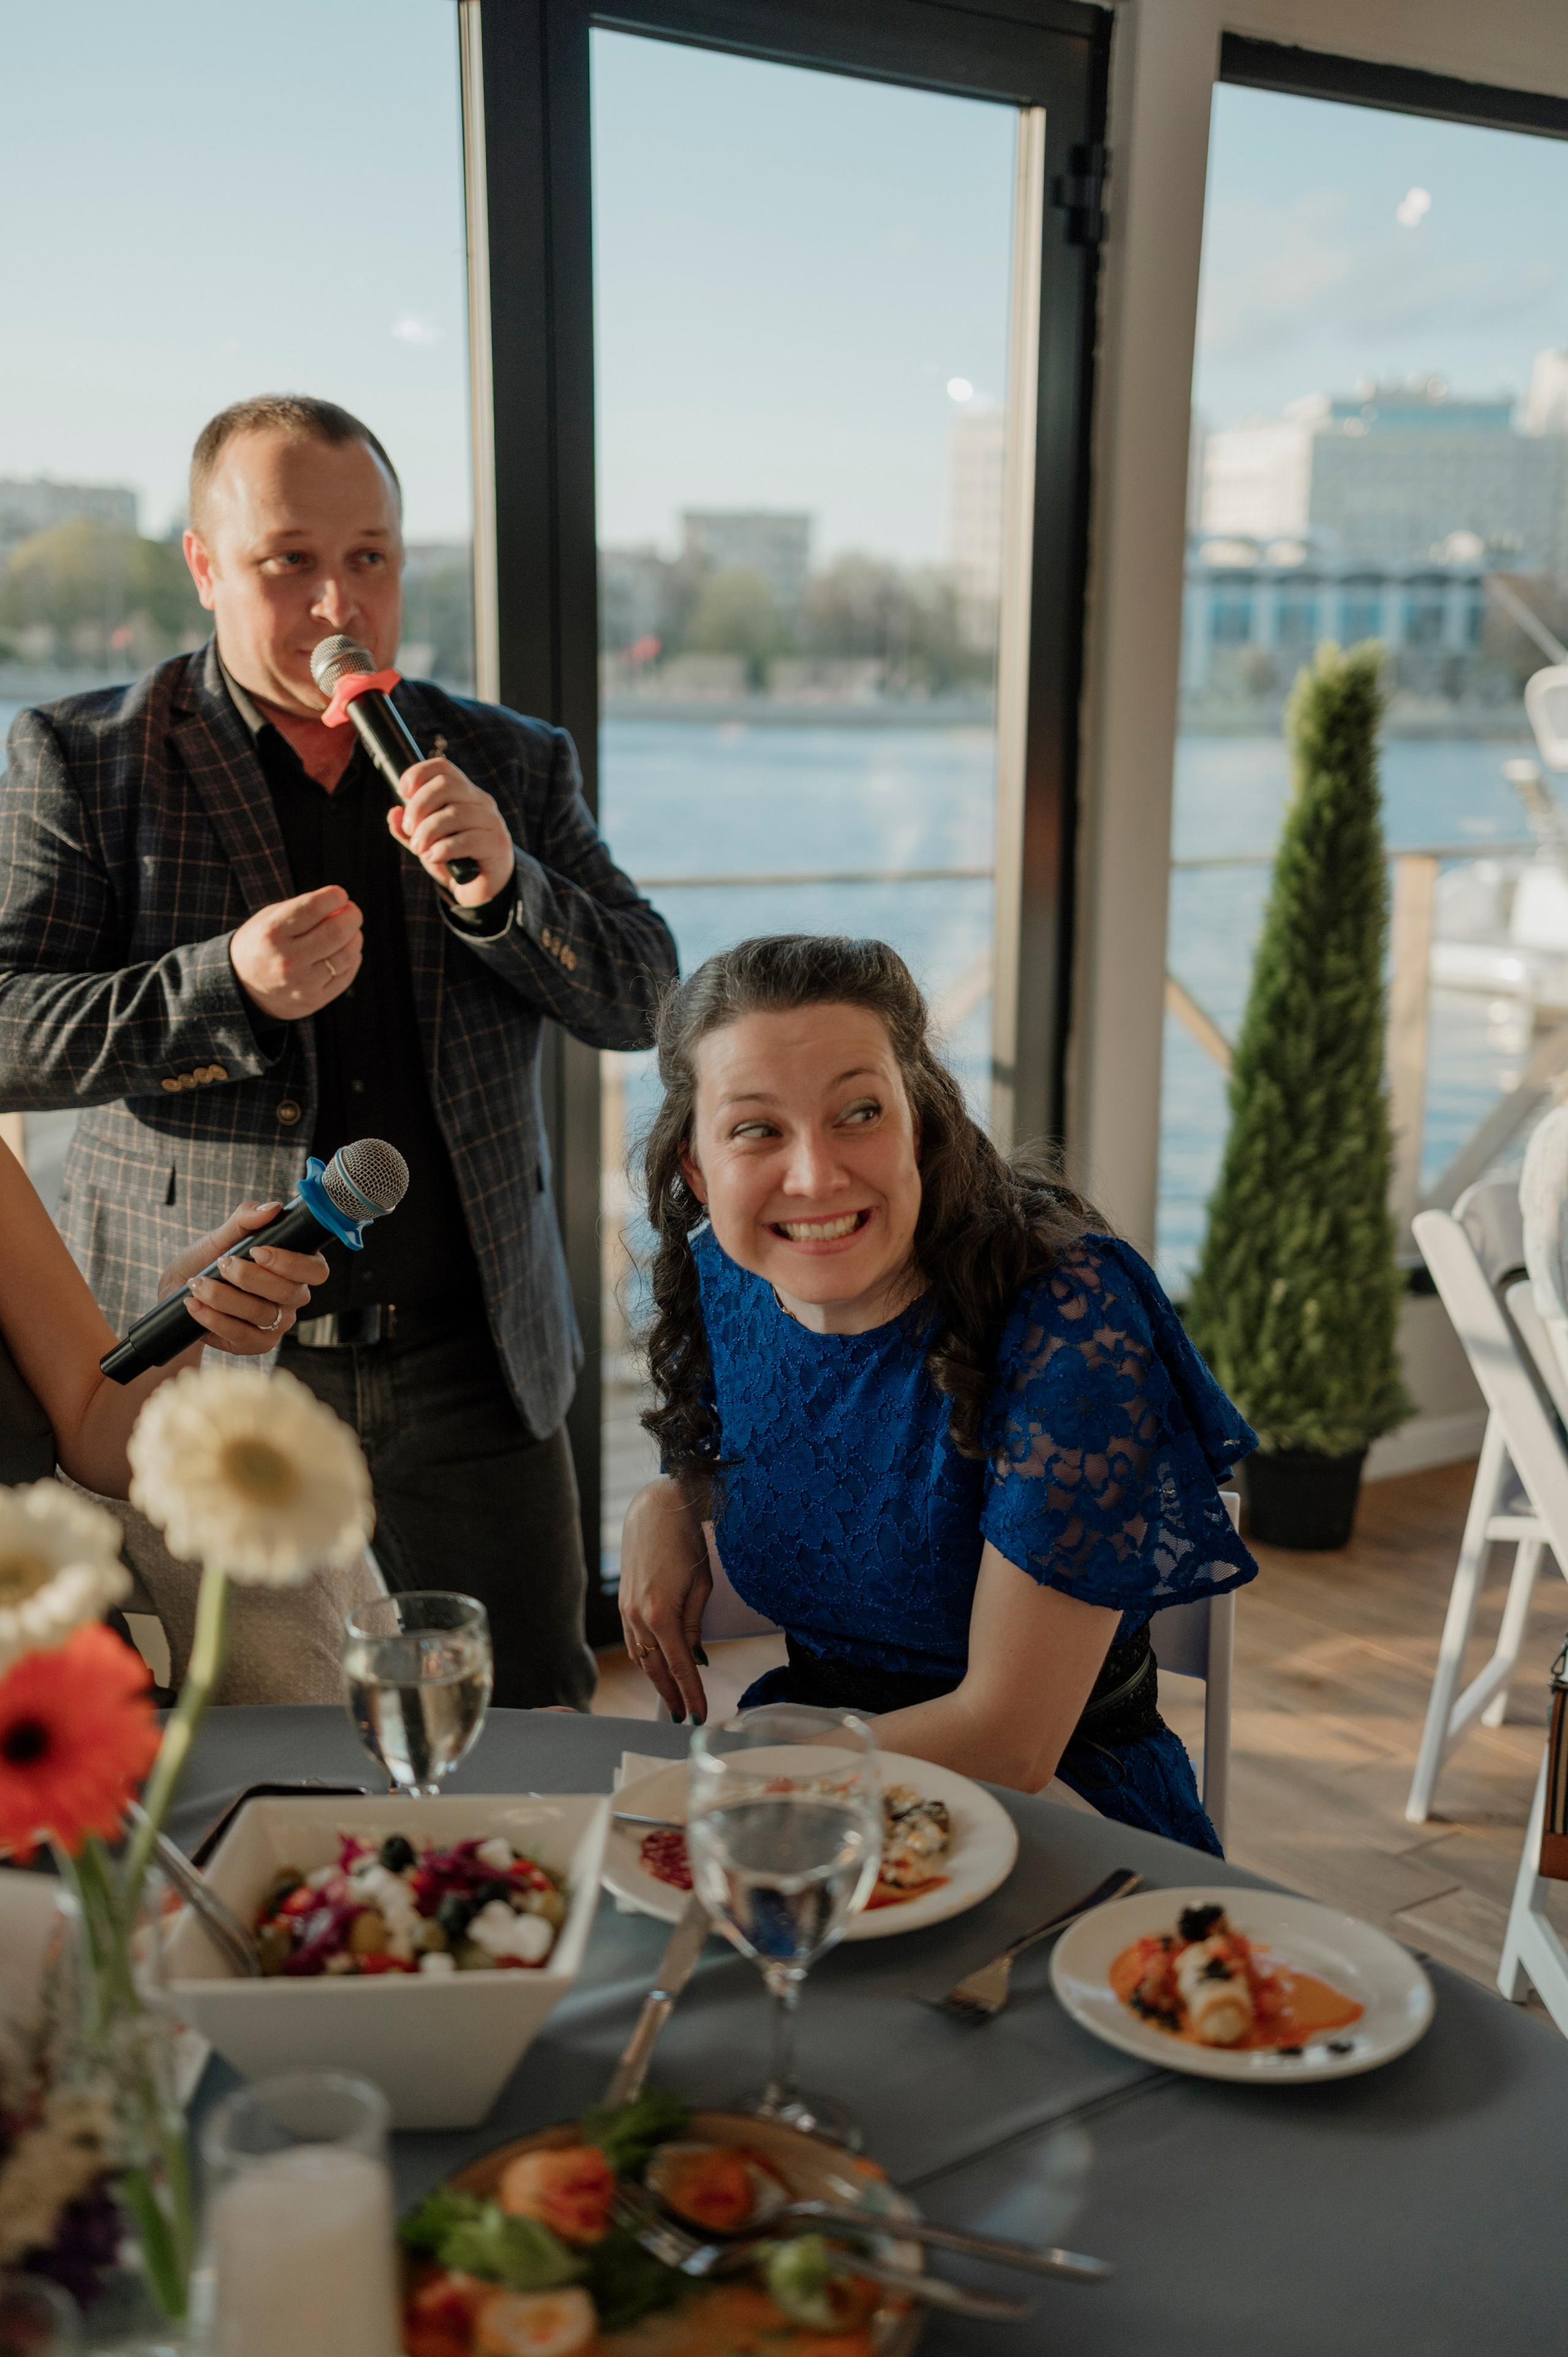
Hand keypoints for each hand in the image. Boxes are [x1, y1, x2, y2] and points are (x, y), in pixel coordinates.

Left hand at [159, 1203, 328, 1354]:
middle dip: (249, 1278)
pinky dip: (214, 1318)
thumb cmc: (206, 1261)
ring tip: (198, 1283)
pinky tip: (194, 1304)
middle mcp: (293, 1299)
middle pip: (288, 1293)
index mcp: (296, 1269)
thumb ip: (246, 1218)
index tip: (257, 1251)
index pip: (315, 1270)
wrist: (178, 1293)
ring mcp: (276, 1324)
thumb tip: (272, 1208)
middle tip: (222, 1263)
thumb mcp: (221, 1235)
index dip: (291, 1263)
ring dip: (224, 1297)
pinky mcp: (255, 1344)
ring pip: (261, 1314)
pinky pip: (241, 1335)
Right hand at [230, 886, 362, 1020]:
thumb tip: (343, 902)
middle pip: (337, 931)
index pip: (315, 907)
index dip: (335, 896)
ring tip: (350, 932)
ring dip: (355, 938)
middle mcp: (287, 960)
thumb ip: (304, 907)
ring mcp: (302, 984)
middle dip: (352, 916)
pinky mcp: (314, 1000)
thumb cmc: (262, 943)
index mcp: (272, 933)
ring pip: (346, 955)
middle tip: (352, 912)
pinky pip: (346, 975)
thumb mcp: (271, 918)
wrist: (241, 987)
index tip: (340, 895)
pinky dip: (352, 959)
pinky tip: (346, 951)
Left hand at [389, 756, 515, 906]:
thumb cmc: (454, 860)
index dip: (418, 773)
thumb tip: (394, 813)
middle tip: (409, 830)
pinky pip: (466, 840)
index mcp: (464, 794)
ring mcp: (492, 821)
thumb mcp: (425, 843)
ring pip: (454, 813)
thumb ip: (407, 830)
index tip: (402, 791)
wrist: (481, 889)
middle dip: (418, 806)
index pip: (443, 768)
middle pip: (445, 785)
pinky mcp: (497, 844)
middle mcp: (481, 801)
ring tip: (419, 849)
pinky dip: (443, 849)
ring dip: (428, 831)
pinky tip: (433, 857)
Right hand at [618, 1476, 712, 1722]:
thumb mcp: (701, 1586)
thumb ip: (693, 1625)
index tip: (699, 1715)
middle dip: (669, 1694)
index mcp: (661, 1615)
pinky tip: (655, 1665)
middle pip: (655, 1669)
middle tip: (682, 1715)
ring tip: (671, 1697)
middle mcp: (638, 1617)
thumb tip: (693, 1658)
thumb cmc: (686, 1542)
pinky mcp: (623, 1602)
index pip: (679, 1667)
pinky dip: (645, 1657)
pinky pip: (632, 1640)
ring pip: (640, 1657)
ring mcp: (626, 1610)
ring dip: (655, 1678)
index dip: (690, 1693)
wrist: (657, 1509)